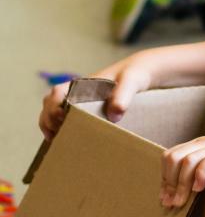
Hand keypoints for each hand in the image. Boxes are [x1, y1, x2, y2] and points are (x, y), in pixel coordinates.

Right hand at [38, 55, 152, 141]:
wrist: (144, 73)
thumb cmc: (135, 75)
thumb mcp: (131, 82)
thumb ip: (123, 95)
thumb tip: (113, 115)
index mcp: (83, 84)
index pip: (56, 94)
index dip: (52, 108)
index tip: (60, 121)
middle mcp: (78, 93)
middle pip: (51, 106)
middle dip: (48, 121)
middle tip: (56, 137)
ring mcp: (82, 103)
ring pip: (57, 114)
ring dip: (54, 127)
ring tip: (61, 143)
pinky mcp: (91, 112)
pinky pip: (71, 120)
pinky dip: (67, 130)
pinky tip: (75, 143)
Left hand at [160, 135, 204, 207]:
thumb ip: (204, 170)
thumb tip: (185, 192)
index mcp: (201, 144)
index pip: (171, 156)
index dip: (165, 178)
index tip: (165, 198)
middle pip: (173, 158)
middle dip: (169, 183)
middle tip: (171, 204)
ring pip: (186, 162)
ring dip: (180, 185)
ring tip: (182, 203)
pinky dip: (198, 176)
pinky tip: (199, 190)